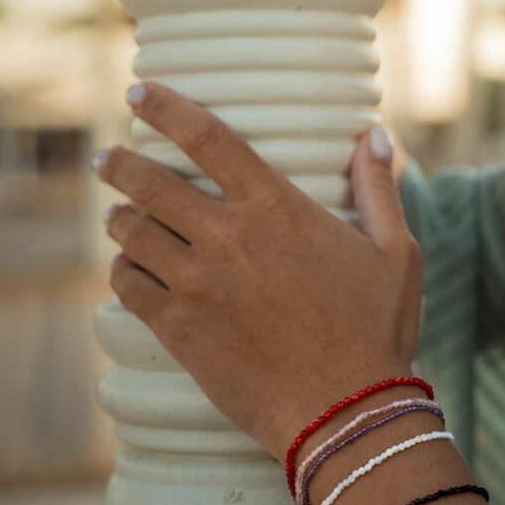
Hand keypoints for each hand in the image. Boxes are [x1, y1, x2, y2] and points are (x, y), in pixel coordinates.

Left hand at [95, 83, 421, 462]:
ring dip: (119, 217)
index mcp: (278, 209)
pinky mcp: (180, 329)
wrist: (345, 412)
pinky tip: (126, 268)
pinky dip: (121, 270)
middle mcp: (229, 237)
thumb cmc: (377, 329)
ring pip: (131, 233)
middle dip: (120, 163)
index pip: (209, 138)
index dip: (166, 108)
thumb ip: (380, 188)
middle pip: (150, 183)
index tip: (139, 92)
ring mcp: (198, 284)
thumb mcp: (397, 252)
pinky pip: (128, 286)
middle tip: (107, 156)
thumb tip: (376, 135)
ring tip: (117, 214)